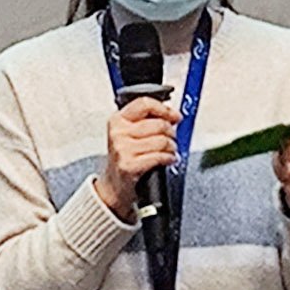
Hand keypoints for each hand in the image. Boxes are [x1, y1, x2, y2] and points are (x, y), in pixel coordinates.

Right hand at [95, 96, 179, 215]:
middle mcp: (118, 133)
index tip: (175, 116)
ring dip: (172, 147)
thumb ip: (145, 121)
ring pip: (161, 140)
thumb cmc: (124, 158)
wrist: (114, 185)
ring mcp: (122, 149)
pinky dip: (169, 158)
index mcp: (117, 120)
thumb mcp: (128, 134)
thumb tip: (171, 115)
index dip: (165, 109)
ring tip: (170, 150)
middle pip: (158, 124)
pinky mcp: (129, 165)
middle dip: (171, 132)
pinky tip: (169, 159)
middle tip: (172, 138)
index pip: (145, 104)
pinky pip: (159, 156)